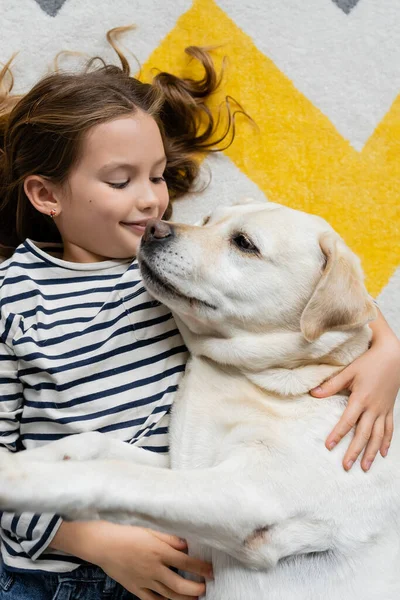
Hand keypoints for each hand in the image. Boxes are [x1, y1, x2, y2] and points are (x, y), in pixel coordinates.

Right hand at [92, 523, 211, 599]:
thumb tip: (186, 545)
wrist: (104, 545)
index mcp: (159, 552)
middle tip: (205, 587)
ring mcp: (145, 581)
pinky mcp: (136, 589)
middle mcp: (154, 569)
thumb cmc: (127, 534)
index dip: (201, 568)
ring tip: (194, 597)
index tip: (211, 571)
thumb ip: (170, 539)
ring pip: (169, 596)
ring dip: (184, 598)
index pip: (186, 562)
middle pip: (180, 585)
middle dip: (196, 588)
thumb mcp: (151, 530)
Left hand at [311, 337, 399, 471]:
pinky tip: (382, 453)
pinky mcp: (390, 408)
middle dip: (355, 451)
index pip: (347, 421)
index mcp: (361, 398)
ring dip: (371, 452)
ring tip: (364, 467)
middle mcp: (373, 407)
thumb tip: (313, 394)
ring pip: (378, 436)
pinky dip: (386, 442)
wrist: (394, 356)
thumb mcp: (349, 371)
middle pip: (364, 434)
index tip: (329, 446)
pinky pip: (389, 428)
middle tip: (346, 466)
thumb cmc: (369, 361)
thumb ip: (331, 385)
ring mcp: (383, 409)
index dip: (338, 434)